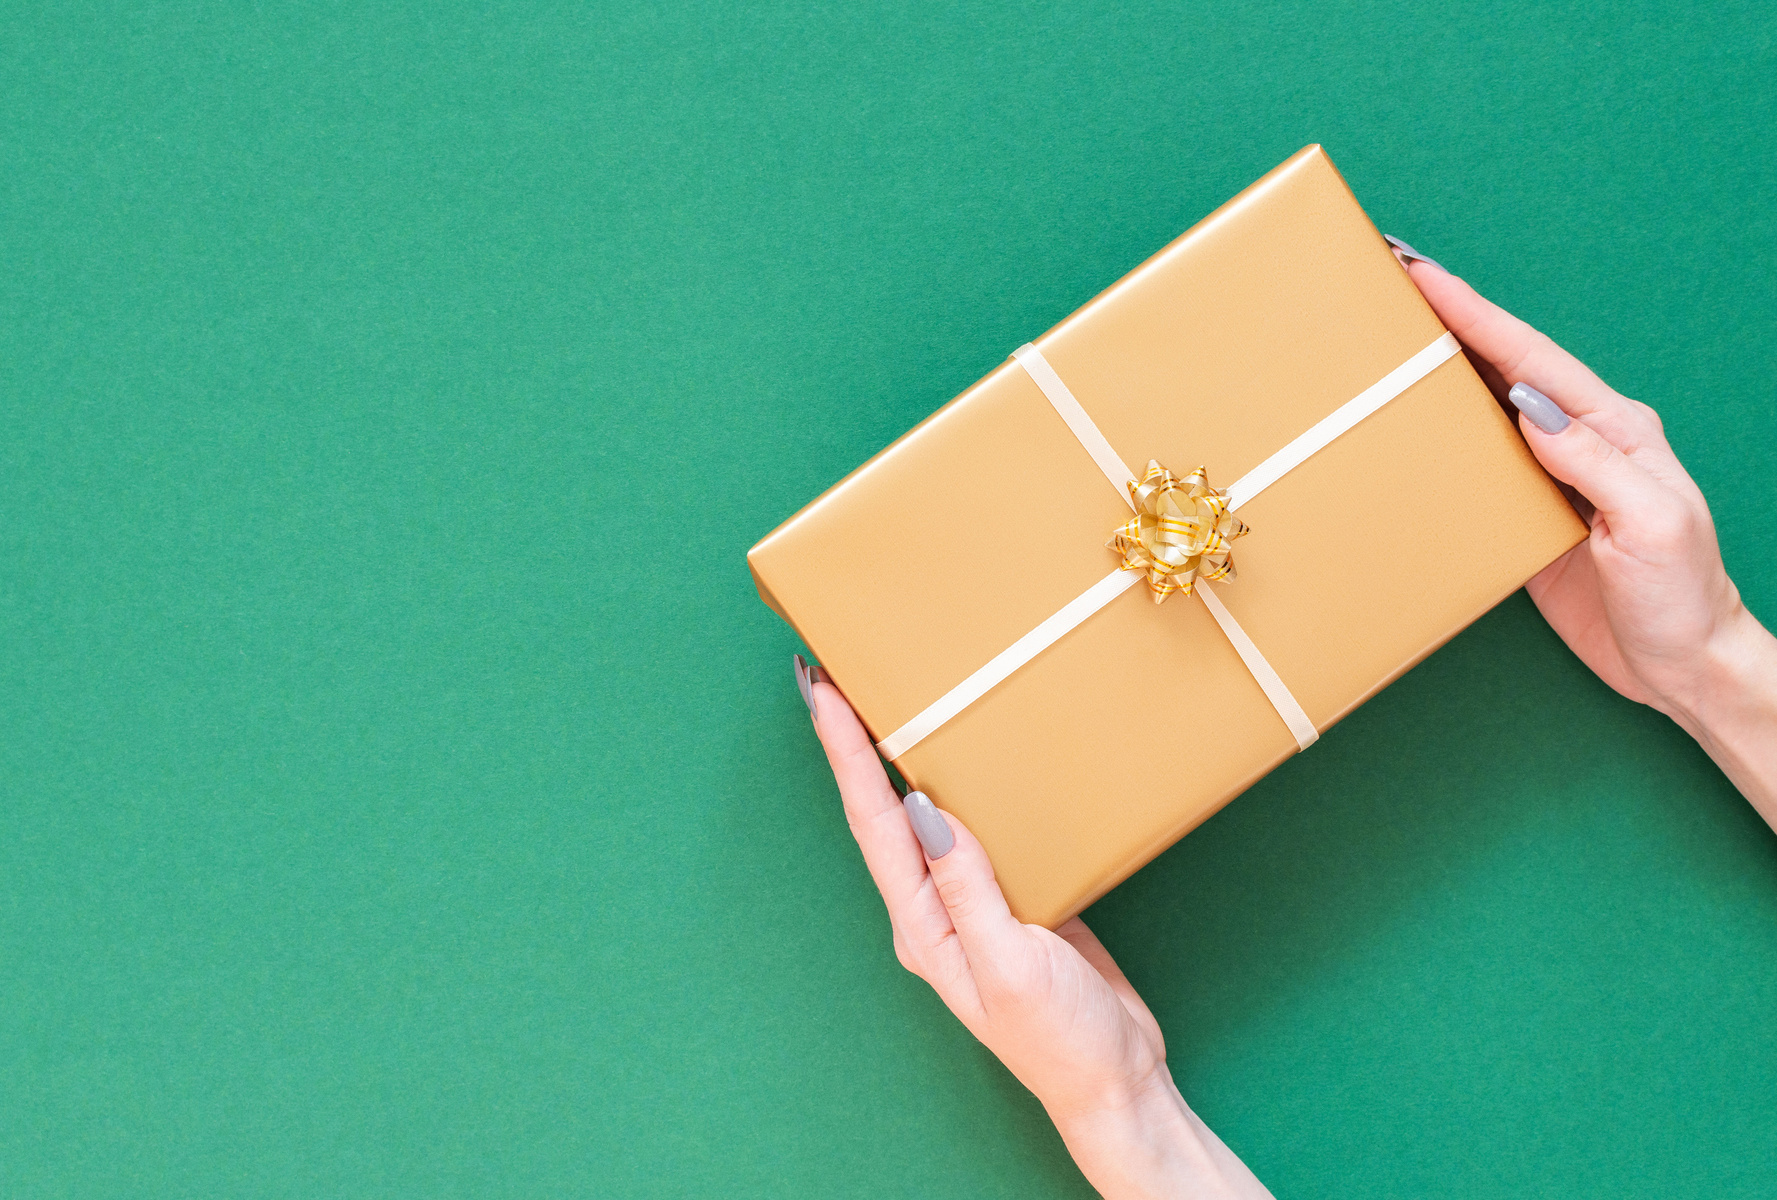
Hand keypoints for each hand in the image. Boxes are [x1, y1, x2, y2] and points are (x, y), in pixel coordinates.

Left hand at [797, 657, 1272, 1198]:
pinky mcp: (1014, 896)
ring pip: (930, 811)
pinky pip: (981, 827)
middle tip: (835, 676)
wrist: (1116, 1080)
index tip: (820, 693)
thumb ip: (970, 892)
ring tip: (887, 697)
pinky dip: (968, 781)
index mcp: (922, 924)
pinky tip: (969, 753)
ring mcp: (972, 901)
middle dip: (856, 742)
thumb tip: (927, 813)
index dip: (845, 753)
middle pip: (886, 809)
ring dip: (905, 755)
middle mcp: (934, 908)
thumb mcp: (1013, 967)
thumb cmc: (1062, 1041)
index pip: (874, 821)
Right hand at [1399, 249, 1776, 821]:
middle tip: (1394, 288)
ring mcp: (1553, 479)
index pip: (1531, 359)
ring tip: (1389, 344)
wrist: (1682, 667)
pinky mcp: (1529, 518)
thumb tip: (1528, 408)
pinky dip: (1442, 439)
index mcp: (1615, 428)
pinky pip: (1478, 466)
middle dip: (1450, 324)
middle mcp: (1582, 442)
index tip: (1424, 276)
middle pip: (1504, 368)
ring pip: (1485, 410)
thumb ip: (1592, 462)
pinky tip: (1412, 428)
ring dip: (1440, 374)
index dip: (1476, 315)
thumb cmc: (1681, 596)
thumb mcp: (1650, 523)